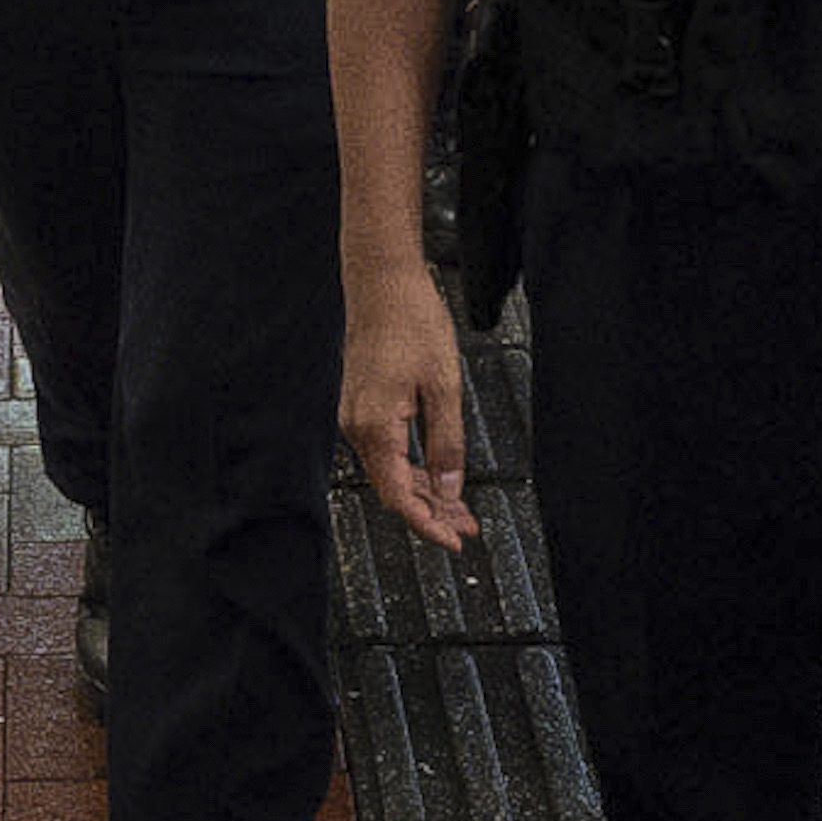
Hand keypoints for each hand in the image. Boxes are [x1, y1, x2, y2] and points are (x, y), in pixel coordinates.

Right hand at [339, 262, 476, 550]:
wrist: (382, 280)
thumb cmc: (410, 320)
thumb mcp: (444, 386)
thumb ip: (447, 443)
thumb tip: (450, 488)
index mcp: (375, 427)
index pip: (400, 498)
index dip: (428, 525)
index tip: (454, 540)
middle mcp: (357, 426)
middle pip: (393, 489)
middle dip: (431, 513)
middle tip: (466, 527)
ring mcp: (355, 415)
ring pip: (390, 471)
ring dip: (423, 491)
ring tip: (458, 506)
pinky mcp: (360, 404)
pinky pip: (385, 450)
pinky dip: (411, 467)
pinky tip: (433, 471)